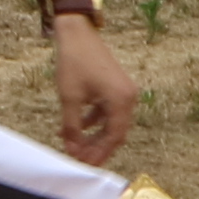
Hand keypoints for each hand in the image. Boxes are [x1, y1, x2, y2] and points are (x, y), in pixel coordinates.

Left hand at [47, 4, 134, 166]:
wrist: (78, 33)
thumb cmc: (74, 62)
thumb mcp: (69, 97)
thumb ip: (72, 126)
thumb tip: (72, 149)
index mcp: (121, 101)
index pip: (114, 137)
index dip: (99, 153)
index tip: (83, 164)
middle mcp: (128, 97)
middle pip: (115, 132)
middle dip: (97, 148)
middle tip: (80, 160)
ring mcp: (124, 91)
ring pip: (111, 122)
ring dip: (95, 136)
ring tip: (77, 148)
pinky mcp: (116, 86)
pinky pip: (108, 111)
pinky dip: (95, 121)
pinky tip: (80, 128)